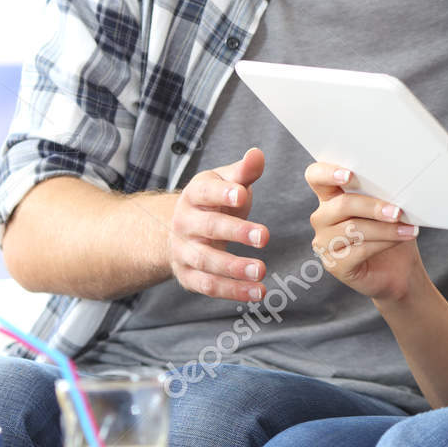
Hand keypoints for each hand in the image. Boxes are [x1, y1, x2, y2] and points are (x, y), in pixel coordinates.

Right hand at [169, 147, 269, 302]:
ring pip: (206, 261)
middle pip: (208, 227)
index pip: (206, 192)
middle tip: (265, 236)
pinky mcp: (188, 275)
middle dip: (236, 232)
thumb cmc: (214, 203)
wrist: (182, 230)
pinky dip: (232, 291)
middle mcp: (184, 222)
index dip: (223, 193)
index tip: (243, 194)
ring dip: (234, 268)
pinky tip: (258, 292)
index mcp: (195, 195)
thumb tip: (257, 154)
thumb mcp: (226, 183)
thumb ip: (244, 172)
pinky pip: (208, 286)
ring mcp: (183, 250)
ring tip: (261, 270)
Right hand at [305, 162, 423, 301]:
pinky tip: (401, 239)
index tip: (349, 175)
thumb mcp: (387, 207)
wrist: (400, 269)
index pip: (316, 176)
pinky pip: (360, 250)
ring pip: (353, 229)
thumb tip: (395, 184)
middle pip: (341, 205)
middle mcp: (322, 218)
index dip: (327, 173)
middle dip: (373, 207)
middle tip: (398, 211)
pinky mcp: (334, 265)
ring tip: (408, 229)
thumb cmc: (392, 231)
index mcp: (331, 197)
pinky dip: (384, 243)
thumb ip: (381, 194)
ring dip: (385, 229)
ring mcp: (324, 242)